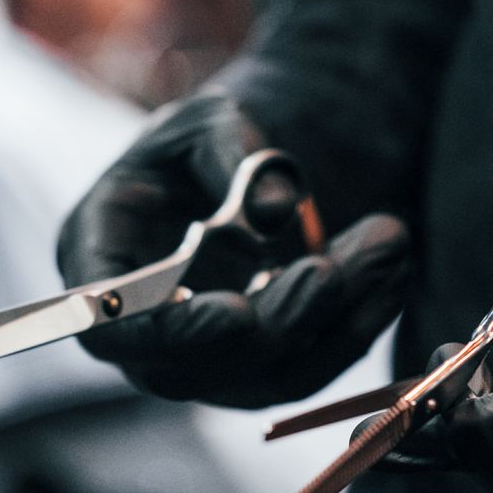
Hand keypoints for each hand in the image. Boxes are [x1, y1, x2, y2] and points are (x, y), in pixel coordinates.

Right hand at [58, 92, 409, 406]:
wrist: (256, 171)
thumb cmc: (211, 140)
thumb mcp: (212, 119)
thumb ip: (231, 152)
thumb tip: (275, 210)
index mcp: (98, 259)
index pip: (108, 327)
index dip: (166, 332)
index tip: (236, 312)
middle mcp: (143, 329)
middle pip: (201, 364)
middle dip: (279, 318)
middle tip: (334, 265)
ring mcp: (204, 360)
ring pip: (269, 373)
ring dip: (334, 319)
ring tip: (385, 242)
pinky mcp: (263, 370)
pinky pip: (315, 366)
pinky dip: (360, 323)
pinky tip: (394, 270)